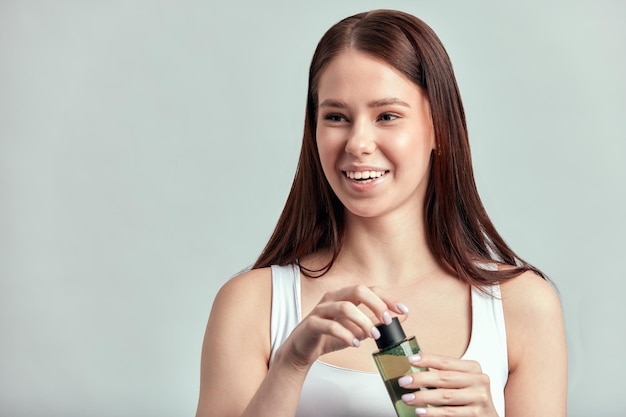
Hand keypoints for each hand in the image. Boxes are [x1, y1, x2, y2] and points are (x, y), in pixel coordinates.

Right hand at [277, 284, 408, 368]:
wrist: (302, 350)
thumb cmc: (329, 336)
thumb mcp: (357, 329)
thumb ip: (375, 323)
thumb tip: (400, 318)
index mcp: (344, 296)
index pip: (369, 289)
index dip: (387, 298)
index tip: (403, 310)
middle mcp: (332, 298)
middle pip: (357, 290)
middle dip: (376, 304)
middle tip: (388, 321)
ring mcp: (321, 309)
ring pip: (345, 307)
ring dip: (363, 321)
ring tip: (373, 336)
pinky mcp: (312, 324)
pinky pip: (330, 325)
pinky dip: (346, 335)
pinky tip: (355, 343)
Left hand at [398, 353, 498, 415]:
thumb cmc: (470, 398)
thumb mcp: (461, 382)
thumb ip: (444, 375)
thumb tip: (414, 371)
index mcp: (473, 368)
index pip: (446, 361)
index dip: (427, 359)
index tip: (411, 360)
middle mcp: (479, 381)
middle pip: (444, 378)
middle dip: (420, 379)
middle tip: (403, 381)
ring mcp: (479, 398)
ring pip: (445, 396)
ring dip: (422, 397)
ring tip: (407, 398)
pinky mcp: (477, 415)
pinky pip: (450, 413)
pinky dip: (432, 413)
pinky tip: (421, 412)